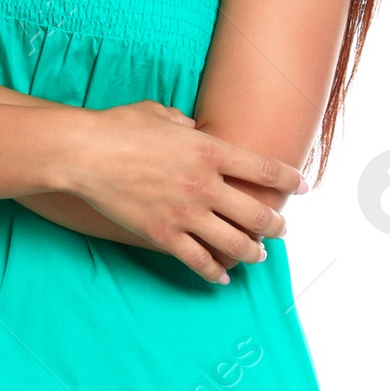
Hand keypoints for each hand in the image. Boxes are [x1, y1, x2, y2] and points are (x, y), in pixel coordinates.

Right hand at [62, 100, 306, 284]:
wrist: (84, 154)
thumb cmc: (118, 127)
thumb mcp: (159, 113)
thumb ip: (184, 124)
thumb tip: (193, 129)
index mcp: (210, 150)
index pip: (265, 168)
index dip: (290, 179)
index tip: (305, 186)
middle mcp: (206, 185)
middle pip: (258, 213)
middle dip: (277, 225)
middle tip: (282, 229)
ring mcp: (186, 213)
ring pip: (235, 242)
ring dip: (254, 252)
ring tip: (260, 255)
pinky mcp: (163, 235)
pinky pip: (198, 260)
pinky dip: (214, 271)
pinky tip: (223, 277)